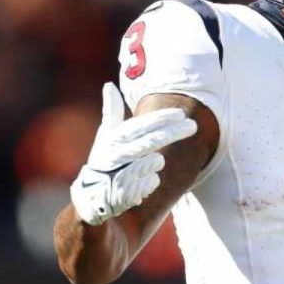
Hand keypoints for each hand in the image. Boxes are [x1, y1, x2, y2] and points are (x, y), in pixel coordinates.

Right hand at [70, 82, 196, 225]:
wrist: (90, 199)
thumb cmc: (104, 161)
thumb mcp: (105, 136)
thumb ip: (111, 112)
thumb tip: (109, 85)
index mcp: (112, 139)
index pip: (139, 126)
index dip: (160, 119)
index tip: (180, 113)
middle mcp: (114, 155)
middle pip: (149, 141)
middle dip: (172, 132)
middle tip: (193, 126)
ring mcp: (118, 174)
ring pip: (151, 162)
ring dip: (156, 162)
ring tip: (155, 163)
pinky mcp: (123, 194)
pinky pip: (150, 183)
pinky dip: (152, 182)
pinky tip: (149, 181)